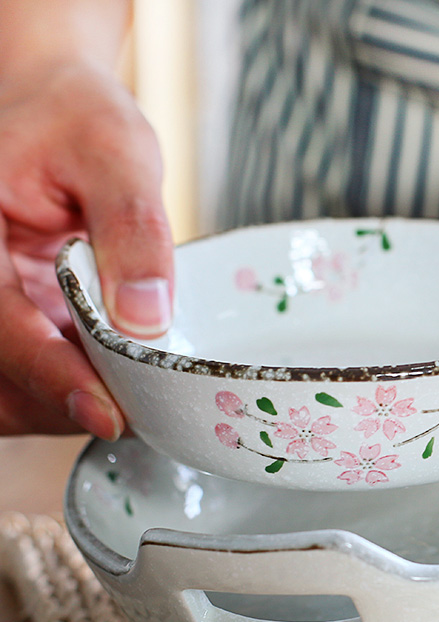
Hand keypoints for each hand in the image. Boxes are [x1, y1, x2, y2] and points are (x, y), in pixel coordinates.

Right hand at [0, 61, 172, 437]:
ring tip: (130, 402)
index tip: (108, 414)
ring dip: (60, 409)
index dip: (53, 376)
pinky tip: (111, 384)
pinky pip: (22, 377)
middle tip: (134, 415)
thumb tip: (146, 317)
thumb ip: (131, 231)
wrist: (58, 110)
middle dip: (60, 405)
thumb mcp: (114, 153)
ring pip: (4, 392)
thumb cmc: (77, 119)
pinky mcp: (11, 318)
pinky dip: (64, 393)